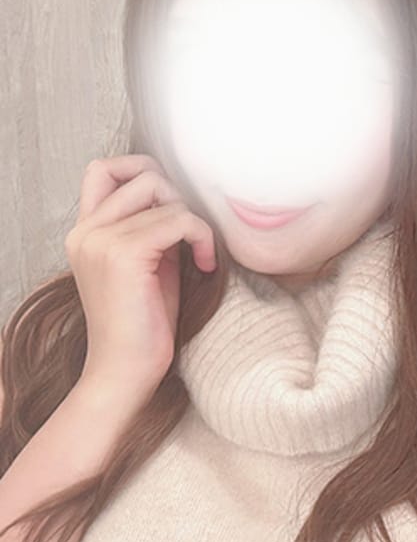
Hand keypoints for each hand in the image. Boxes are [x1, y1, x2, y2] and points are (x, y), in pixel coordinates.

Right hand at [64, 154, 215, 390]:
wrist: (125, 373)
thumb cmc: (143, 322)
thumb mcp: (146, 262)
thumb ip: (151, 225)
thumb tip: (179, 196)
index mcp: (85, 231)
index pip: (103, 169)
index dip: (141, 171)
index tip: (168, 206)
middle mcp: (86, 231)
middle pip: (142, 173)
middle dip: (177, 196)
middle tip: (188, 234)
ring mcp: (101, 240)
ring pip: (165, 195)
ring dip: (193, 221)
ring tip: (197, 252)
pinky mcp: (124, 254)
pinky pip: (180, 220)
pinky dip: (201, 237)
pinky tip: (204, 264)